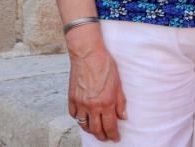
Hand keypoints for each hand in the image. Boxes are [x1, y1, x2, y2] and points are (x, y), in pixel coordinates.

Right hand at [66, 26, 126, 140]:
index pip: (110, 125)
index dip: (113, 134)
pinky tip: (83, 118)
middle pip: (96, 129)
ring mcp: (80, 103)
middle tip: (106, 138)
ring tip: (95, 131)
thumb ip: (120, 102)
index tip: (116, 138)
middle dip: (102, 136)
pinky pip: (74, 115)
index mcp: (106, 102)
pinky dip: (79, 119)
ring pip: (83, 125)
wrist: (88, 55)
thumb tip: (123, 116)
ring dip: (90, 130)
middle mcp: (92, 106)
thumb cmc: (105, 66)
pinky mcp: (71, 99)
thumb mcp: (119, 84)